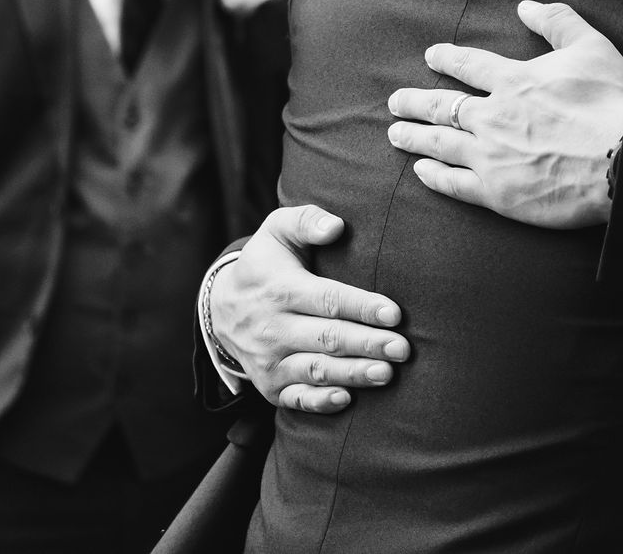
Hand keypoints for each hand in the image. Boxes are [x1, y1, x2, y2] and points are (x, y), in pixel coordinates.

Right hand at [208, 204, 408, 413]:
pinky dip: (320, 402)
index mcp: (281, 289)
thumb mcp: (277, 230)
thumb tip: (336, 226)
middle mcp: (272, 328)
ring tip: (386, 373)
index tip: (394, 313)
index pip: (327, 299)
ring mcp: (269, 360)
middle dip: (367, 344)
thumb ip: (306, 220)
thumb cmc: (265, 263)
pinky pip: (296, 399)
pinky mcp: (270, 386)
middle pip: (327, 337)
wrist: (220, 308)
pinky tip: (347, 399)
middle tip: (402, 348)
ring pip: (316, 370)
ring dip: (352, 374)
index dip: (361, 306)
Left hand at [387, 0, 622, 229]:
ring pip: (440, 143)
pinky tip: (421, 171)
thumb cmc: (614, 102)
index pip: (469, 65)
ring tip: (395, 133)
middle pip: (443, 106)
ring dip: (415, 136)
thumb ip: (557, 21)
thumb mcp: (591, 46)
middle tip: (395, 102)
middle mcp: (494, 116)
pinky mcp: (498, 193)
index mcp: (514, 81)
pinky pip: (455, 183)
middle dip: (416, 101)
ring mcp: (491, 157)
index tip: (431, 56)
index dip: (447, 59)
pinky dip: (435, 176)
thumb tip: (526, 5)